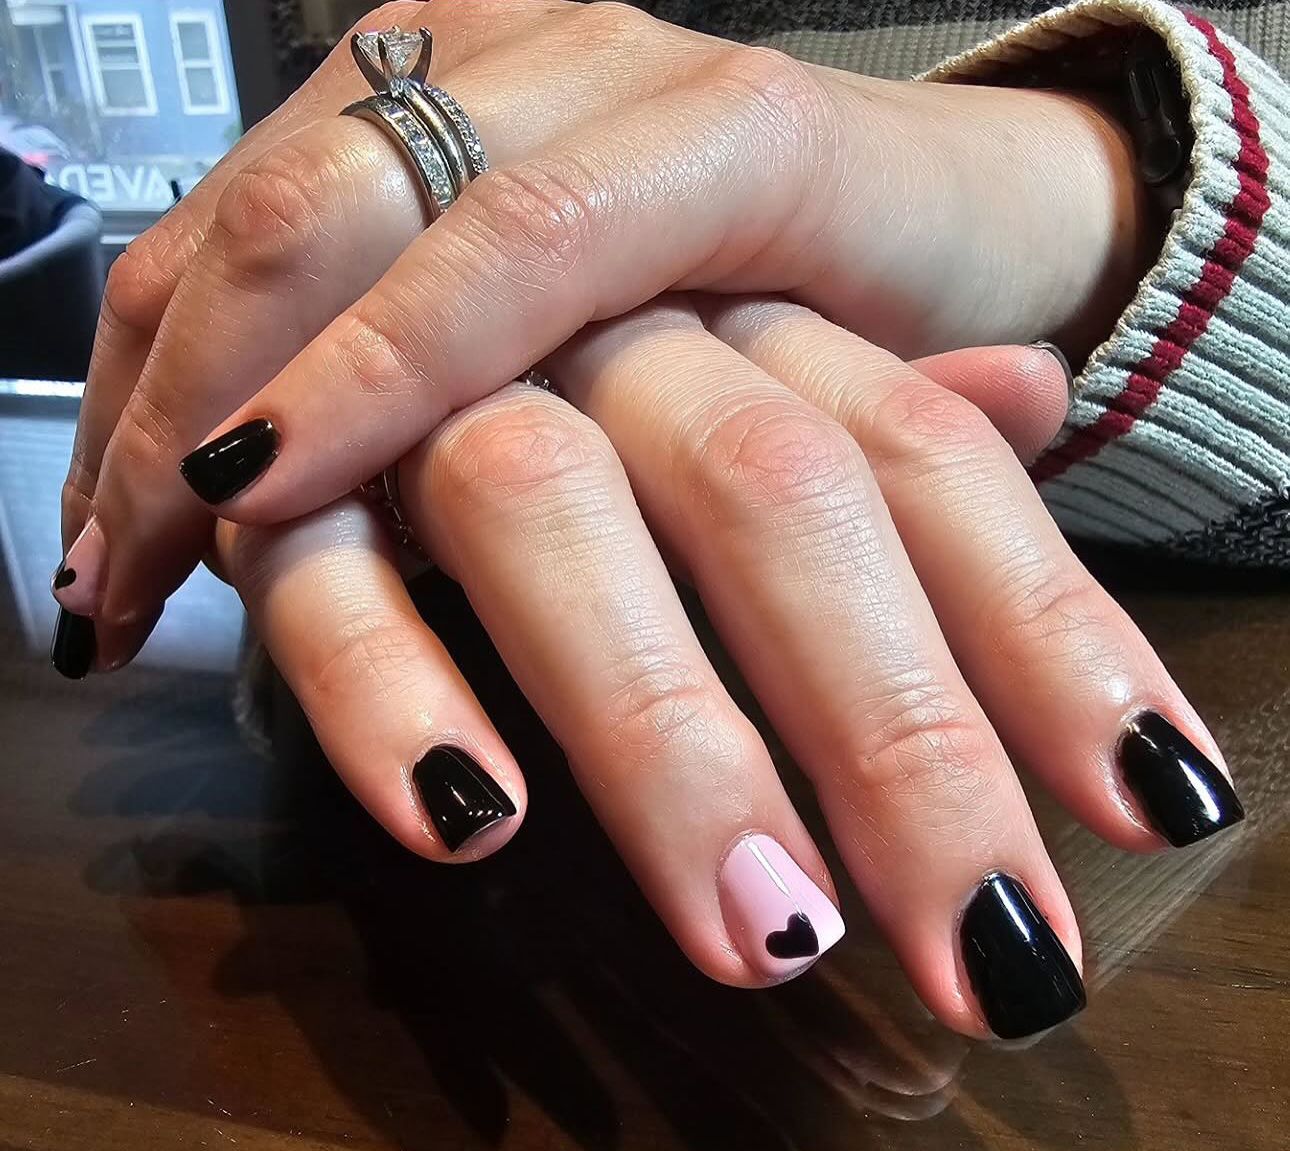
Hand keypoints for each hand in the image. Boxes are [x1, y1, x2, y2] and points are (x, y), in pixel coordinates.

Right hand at [55, 0, 1152, 660]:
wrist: (915, 175)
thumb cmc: (924, 263)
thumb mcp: (942, 327)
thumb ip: (940, 386)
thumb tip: (1002, 413)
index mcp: (715, 118)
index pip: (513, 236)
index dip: (376, 371)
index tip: (254, 504)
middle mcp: (570, 68)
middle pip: (340, 198)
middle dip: (215, 382)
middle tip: (136, 556)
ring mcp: (478, 66)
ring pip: (265, 193)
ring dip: (163, 372)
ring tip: (103, 540)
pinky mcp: (424, 98)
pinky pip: (261, 192)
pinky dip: (185, 325)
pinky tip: (133, 446)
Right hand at [207, 309, 1239, 1041]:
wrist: (378, 219)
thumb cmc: (592, 321)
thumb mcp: (749, 326)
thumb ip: (878, 387)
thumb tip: (1036, 395)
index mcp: (741, 302)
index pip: (921, 457)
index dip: (1042, 628)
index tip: (1148, 802)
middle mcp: (607, 331)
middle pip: (774, 492)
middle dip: (890, 731)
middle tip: (990, 949)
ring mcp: (437, 391)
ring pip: (545, 510)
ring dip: (662, 734)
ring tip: (766, 933)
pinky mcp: (286, 476)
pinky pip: (323, 570)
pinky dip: (387, 686)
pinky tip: (470, 822)